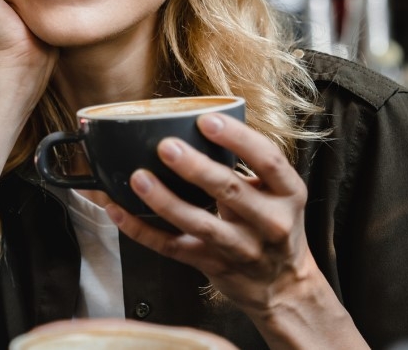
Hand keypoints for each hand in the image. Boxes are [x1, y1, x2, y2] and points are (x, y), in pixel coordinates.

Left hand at [106, 113, 323, 317]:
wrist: (284, 286)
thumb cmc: (274, 227)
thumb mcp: (279, 194)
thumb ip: (249, 165)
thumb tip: (199, 127)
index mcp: (288, 193)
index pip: (267, 159)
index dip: (238, 138)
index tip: (208, 121)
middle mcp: (269, 222)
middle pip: (230, 190)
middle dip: (196, 167)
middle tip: (167, 146)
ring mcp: (240, 248)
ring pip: (199, 223)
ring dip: (165, 200)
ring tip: (139, 179)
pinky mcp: (212, 265)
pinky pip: (172, 247)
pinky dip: (142, 230)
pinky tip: (119, 211)